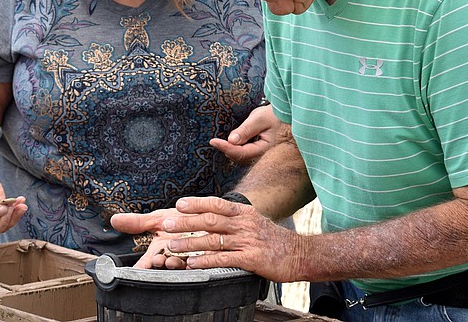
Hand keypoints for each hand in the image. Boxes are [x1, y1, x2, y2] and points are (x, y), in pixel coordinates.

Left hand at [112, 196, 300, 281]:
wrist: (300, 254)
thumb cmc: (275, 240)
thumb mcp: (256, 222)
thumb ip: (236, 219)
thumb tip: (215, 216)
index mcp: (244, 213)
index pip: (216, 203)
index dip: (196, 203)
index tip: (179, 205)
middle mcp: (244, 224)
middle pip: (209, 219)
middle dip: (186, 222)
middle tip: (167, 224)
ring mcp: (246, 241)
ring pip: (212, 240)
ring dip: (190, 243)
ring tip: (172, 246)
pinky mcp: (250, 259)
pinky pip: (223, 259)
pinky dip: (205, 261)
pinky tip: (192, 264)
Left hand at [210, 105, 285, 163]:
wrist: (290, 117)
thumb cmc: (277, 115)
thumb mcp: (260, 118)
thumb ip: (246, 129)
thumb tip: (231, 140)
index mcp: (265, 149)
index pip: (240, 153)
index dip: (225, 148)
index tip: (213, 141)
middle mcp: (264, 157)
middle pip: (240, 158)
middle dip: (227, 150)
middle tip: (216, 141)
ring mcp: (263, 157)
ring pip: (242, 158)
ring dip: (232, 150)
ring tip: (223, 142)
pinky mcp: (261, 155)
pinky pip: (246, 156)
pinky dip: (238, 150)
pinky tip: (235, 142)